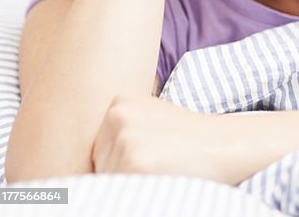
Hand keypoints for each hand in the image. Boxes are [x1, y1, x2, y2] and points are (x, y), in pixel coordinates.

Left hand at [92, 95, 241, 183]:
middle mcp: (116, 117)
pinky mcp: (133, 164)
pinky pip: (118, 193)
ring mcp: (124, 139)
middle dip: (121, 174)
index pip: (97, 150)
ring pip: (106, 181)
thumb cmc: (191, 141)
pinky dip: (136, 194)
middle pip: (98, 166)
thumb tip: (70, 172)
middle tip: (161, 163)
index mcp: (119, 104)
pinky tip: (163, 178)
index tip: (151, 157)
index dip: (120, 163)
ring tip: (164, 170)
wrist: (228, 146)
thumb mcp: (151, 124)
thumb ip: (119, 136)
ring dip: (128, 185)